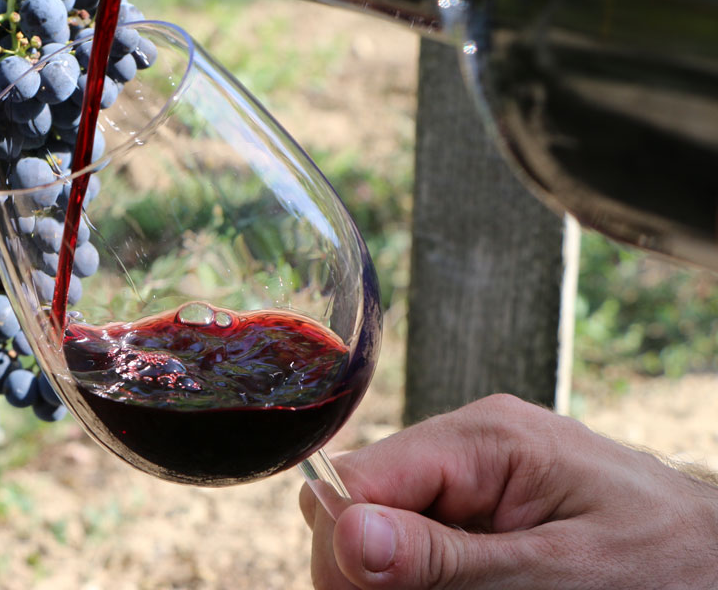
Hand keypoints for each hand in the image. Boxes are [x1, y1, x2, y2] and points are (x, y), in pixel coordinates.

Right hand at [299, 394, 717, 589]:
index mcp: (484, 439)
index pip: (358, 478)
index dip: (346, 546)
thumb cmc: (667, 567)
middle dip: (374, 569)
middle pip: (365, 505)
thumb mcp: (555, 574)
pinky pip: (426, 540)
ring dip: (403, 579)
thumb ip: (447, 558)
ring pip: (387, 529)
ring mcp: (476, 475)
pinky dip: (430, 577)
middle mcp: (469, 445)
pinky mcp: (486, 506)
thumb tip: (346, 534)